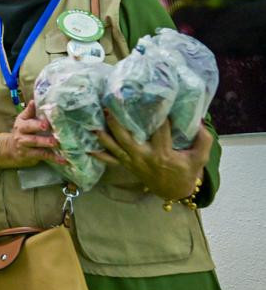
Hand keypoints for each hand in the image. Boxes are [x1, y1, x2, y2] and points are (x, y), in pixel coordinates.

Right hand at [0, 101, 60, 168]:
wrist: (10, 148)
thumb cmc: (22, 131)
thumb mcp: (23, 120)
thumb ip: (30, 111)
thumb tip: (34, 100)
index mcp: (21, 125)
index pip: (28, 124)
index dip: (37, 124)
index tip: (46, 124)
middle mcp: (22, 137)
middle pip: (33, 138)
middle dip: (43, 139)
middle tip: (54, 139)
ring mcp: (26, 148)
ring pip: (38, 148)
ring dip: (48, 147)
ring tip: (57, 145)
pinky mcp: (31, 156)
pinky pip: (43, 156)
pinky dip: (54, 158)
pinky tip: (63, 160)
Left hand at [92, 113, 211, 200]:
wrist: (174, 190)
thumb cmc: (187, 171)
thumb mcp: (200, 157)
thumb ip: (203, 140)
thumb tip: (199, 121)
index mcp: (163, 154)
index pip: (159, 131)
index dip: (155, 115)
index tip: (149, 99)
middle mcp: (144, 157)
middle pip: (127, 138)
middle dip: (117, 123)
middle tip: (109, 106)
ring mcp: (133, 162)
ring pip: (115, 147)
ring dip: (103, 134)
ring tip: (94, 121)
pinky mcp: (127, 165)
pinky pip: (110, 160)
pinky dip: (98, 154)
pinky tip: (86, 148)